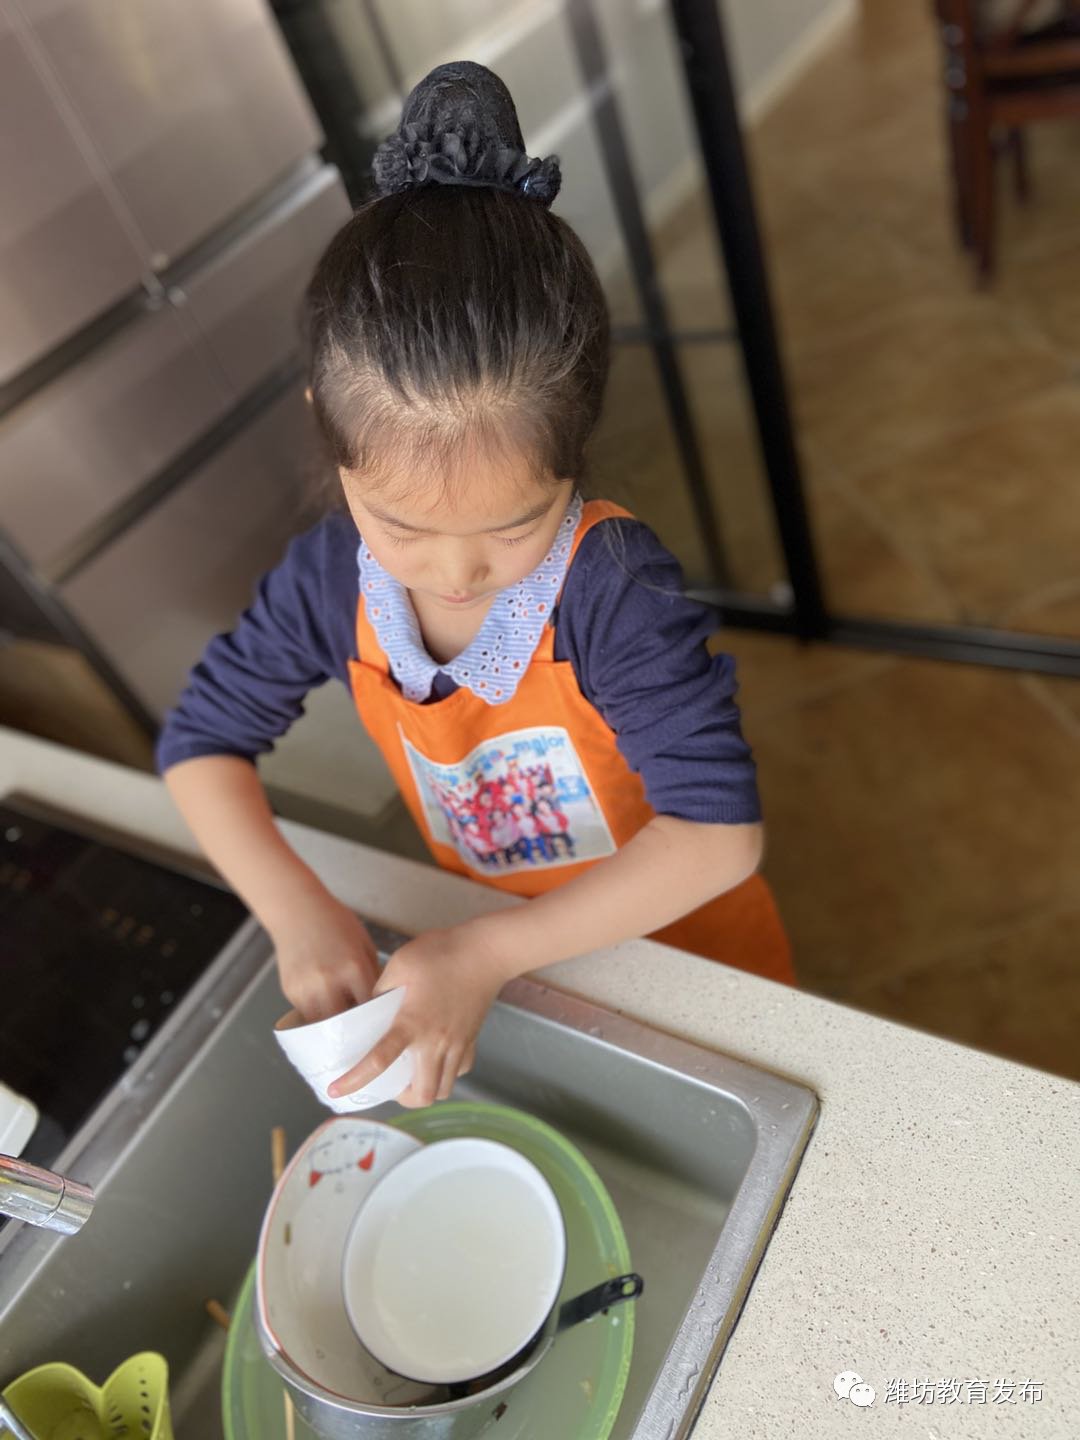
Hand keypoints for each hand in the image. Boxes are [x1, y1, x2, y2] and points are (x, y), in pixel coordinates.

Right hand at [270, 887, 379, 1021]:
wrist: (297, 910)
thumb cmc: (335, 922)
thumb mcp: (363, 943)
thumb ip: (372, 973)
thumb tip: (380, 1001)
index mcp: (354, 968)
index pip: (371, 1008)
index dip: (377, 1017)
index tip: (381, 1022)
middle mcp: (329, 982)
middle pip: (347, 1024)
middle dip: (356, 1029)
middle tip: (363, 1031)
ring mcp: (307, 989)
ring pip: (325, 1026)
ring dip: (335, 1029)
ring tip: (344, 1027)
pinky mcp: (291, 992)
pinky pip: (308, 1015)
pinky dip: (319, 1016)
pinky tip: (326, 1008)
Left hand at [327, 925, 506, 1107]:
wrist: (486, 951)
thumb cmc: (442, 952)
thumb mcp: (400, 964)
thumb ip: (381, 989)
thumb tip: (372, 1008)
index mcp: (412, 1023)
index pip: (379, 1061)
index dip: (355, 1080)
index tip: (337, 1091)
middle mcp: (436, 1041)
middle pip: (421, 1095)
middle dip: (401, 1099)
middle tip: (390, 1084)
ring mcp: (458, 1044)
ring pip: (443, 1089)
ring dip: (424, 1089)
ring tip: (411, 1075)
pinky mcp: (472, 1039)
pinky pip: (459, 1071)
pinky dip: (446, 1073)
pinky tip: (436, 1058)